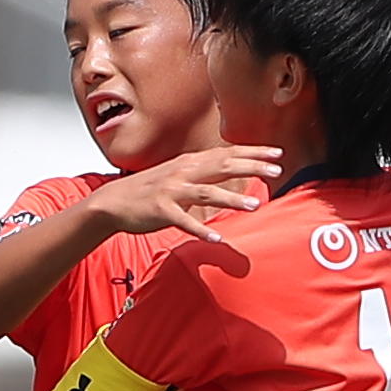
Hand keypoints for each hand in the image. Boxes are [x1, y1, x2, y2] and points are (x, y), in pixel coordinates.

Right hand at [90, 146, 279, 238]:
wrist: (113, 201)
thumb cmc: (149, 189)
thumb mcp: (179, 174)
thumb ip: (204, 173)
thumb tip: (231, 170)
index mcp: (190, 163)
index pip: (227, 153)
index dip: (253, 153)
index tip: (277, 154)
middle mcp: (183, 172)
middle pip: (222, 167)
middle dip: (251, 168)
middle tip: (277, 171)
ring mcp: (172, 191)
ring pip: (207, 193)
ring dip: (231, 199)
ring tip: (254, 205)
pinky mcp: (161, 211)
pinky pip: (183, 221)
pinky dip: (200, 229)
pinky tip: (216, 237)